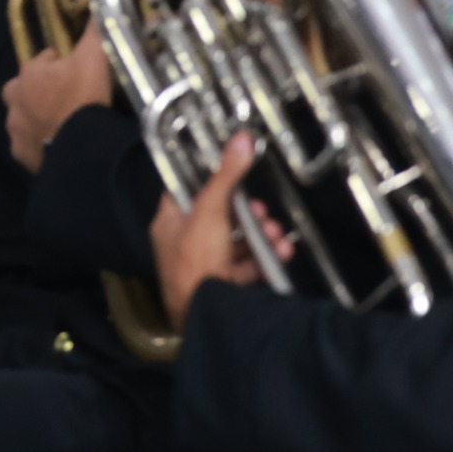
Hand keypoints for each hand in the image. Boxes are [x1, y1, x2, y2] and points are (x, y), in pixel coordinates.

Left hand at [2, 27, 116, 172]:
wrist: (83, 146)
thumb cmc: (86, 96)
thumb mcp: (95, 56)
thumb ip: (96, 28)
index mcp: (29, 73)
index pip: (42, 60)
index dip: (59, 64)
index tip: (77, 71)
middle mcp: (15, 100)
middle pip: (22, 89)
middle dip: (37, 91)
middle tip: (63, 98)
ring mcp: (16, 130)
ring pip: (22, 118)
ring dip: (36, 117)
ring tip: (62, 122)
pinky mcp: (23, 155)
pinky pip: (28, 146)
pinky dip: (39, 145)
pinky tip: (57, 145)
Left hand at [152, 132, 286, 327]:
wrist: (208, 314)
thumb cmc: (196, 259)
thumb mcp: (210, 210)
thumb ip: (227, 175)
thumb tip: (242, 137)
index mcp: (169, 224)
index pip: (185, 192)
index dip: (208, 179)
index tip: (232, 170)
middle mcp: (184, 244)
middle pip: (218, 217)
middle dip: (246, 211)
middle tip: (260, 208)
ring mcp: (206, 266)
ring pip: (237, 241)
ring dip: (261, 233)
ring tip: (275, 230)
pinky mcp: (227, 285)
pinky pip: (249, 265)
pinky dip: (267, 256)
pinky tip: (283, 250)